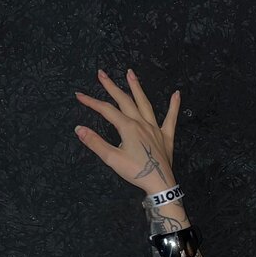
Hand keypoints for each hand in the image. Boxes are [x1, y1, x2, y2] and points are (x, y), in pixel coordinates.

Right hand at [74, 68, 179, 193]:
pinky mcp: (166, 136)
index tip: (79, 95)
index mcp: (128, 127)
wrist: (159, 183)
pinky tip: (177, 94)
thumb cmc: (136, 172)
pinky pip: (171, 118)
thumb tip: (78, 128)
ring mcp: (155, 128)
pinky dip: (174, 105)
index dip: (91, 102)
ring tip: (130, 73)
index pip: (106, 110)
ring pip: (145, 103)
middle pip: (124, 100)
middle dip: (111, 86)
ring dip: (137, 87)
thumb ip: (95, 142)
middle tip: (101, 73)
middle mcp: (141, 123)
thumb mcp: (112, 159)